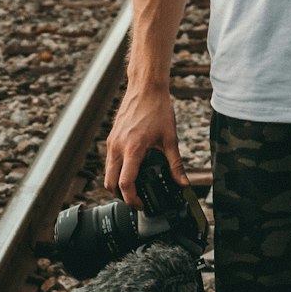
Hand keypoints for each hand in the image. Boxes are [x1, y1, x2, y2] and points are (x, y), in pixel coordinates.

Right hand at [104, 85, 189, 206]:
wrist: (146, 87)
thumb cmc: (158, 109)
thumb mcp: (170, 138)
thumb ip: (176, 163)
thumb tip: (183, 183)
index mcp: (132, 148)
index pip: (125, 183)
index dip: (131, 199)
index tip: (141, 204)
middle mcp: (118, 147)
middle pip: (109, 183)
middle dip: (120, 196)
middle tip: (136, 199)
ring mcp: (112, 142)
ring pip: (107, 172)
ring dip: (116, 183)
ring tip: (133, 187)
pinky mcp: (111, 137)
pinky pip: (109, 161)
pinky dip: (115, 170)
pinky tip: (130, 169)